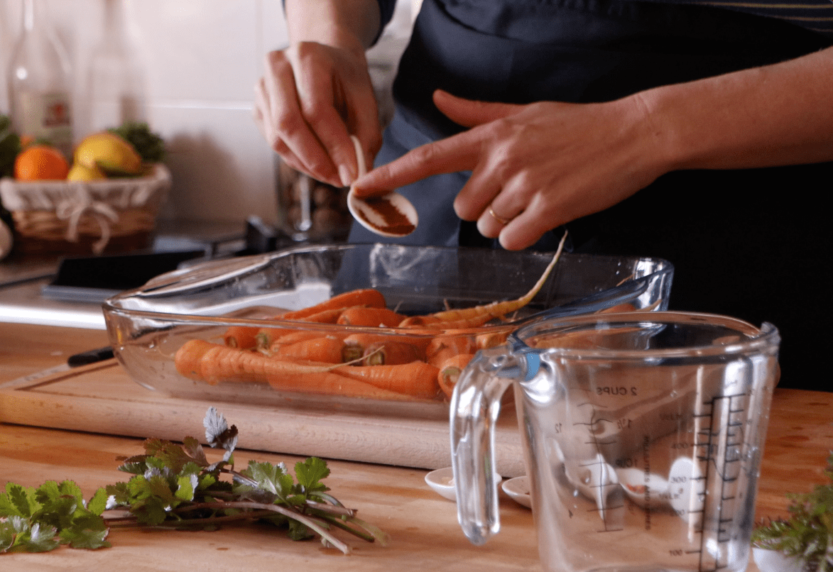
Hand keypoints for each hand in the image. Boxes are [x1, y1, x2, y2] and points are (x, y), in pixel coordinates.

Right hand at [254, 41, 382, 186]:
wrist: (324, 60)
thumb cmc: (345, 78)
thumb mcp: (365, 99)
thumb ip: (365, 135)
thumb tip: (358, 175)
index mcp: (307, 56)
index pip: (316, 109)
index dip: (334, 146)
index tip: (351, 173)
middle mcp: (277, 67)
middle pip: (288, 124)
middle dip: (315, 160)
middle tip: (339, 179)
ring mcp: (262, 88)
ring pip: (277, 138)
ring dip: (306, 164)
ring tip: (331, 175)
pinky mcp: (257, 107)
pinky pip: (273, 142)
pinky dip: (296, 160)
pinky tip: (316, 165)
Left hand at [352, 90, 671, 248]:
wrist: (634, 132)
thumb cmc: (577, 124)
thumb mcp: (523, 111)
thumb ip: (475, 113)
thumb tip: (437, 99)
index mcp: (490, 135)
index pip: (428, 158)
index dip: (389, 175)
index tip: (358, 189)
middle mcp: (500, 159)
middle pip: (462, 208)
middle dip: (484, 208)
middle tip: (520, 189)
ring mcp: (523, 184)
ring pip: (487, 227)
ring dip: (508, 222)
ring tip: (541, 195)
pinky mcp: (548, 208)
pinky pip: (512, 240)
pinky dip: (525, 236)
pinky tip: (548, 216)